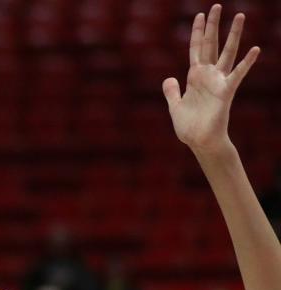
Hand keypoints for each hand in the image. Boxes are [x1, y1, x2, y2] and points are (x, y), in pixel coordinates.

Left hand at [162, 5, 258, 154]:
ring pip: (227, 53)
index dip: (196, 32)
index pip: (195, 49)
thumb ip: (171, 92)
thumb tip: (169, 78)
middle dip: (212, 26)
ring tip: (239, 16)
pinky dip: (246, 63)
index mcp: (194, 77)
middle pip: (210, 45)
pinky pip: (238, 74)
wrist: (199, 142)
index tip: (199, 15)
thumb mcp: (175, 106)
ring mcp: (218, 82)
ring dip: (233, 35)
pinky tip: (255, 49)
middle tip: (216, 6)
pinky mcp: (226, 92)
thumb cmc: (189, 127)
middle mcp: (208, 76)